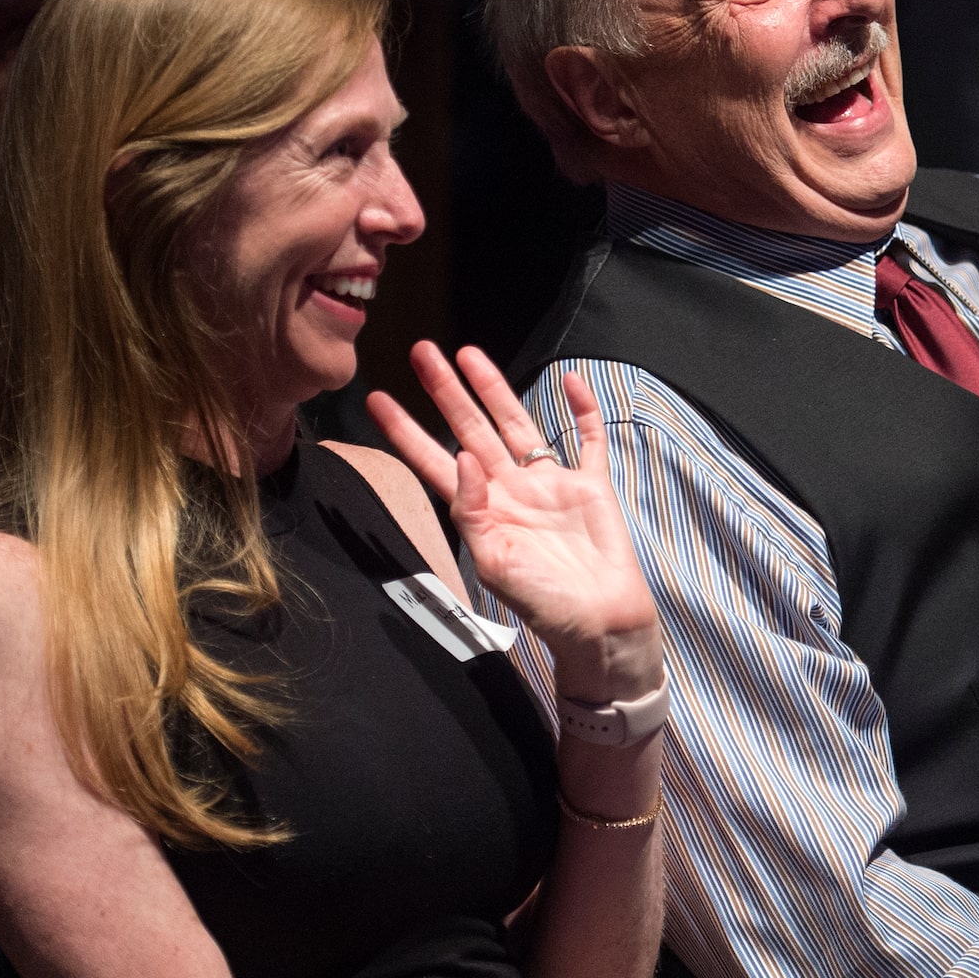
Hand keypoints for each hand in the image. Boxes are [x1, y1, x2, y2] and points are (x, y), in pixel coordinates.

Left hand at [368, 343, 662, 702]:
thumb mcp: (494, 563)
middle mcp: (511, 490)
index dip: (407, 432)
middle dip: (446, 392)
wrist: (601, 625)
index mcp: (483, 511)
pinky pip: (588, 439)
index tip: (378, 399)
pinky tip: (573, 382)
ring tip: (470, 353)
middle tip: (421, 352)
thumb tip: (461, 457)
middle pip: (473, 429)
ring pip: (518, 423)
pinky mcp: (592, 486)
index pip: (435, 461)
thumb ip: (471, 511)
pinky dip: (584, 410)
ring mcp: (552, 485)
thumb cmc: (545, 605)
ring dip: (496, 388)